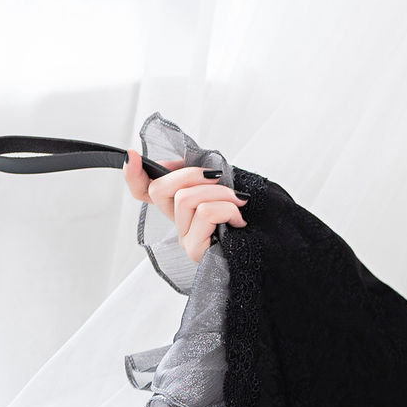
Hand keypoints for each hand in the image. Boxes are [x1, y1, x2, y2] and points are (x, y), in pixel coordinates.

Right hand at [124, 151, 244, 263]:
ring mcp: (184, 238)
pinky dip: (227, 209)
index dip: (133, 175)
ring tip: (238, 203)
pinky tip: (238, 221)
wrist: (274, 244)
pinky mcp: (195, 249)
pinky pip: (205, 213)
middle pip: (161, 188)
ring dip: (219, 193)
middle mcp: (178, 224)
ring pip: (186, 198)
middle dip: (192, 174)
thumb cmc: (253, 215)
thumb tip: (171, 164)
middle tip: (219, 179)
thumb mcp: (224, 185)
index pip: (144, 192)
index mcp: (181, 207)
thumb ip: (199, 174)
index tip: (132, 156)